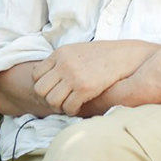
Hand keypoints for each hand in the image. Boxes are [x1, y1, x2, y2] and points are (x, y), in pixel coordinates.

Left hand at [30, 41, 156, 115]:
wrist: (124, 56)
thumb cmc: (102, 55)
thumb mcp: (77, 51)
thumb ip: (62, 61)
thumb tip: (50, 76)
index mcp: (60, 53)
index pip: (36, 75)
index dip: (43, 85)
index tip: (54, 89)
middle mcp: (64, 64)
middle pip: (40, 89)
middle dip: (47, 97)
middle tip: (59, 99)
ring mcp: (74, 76)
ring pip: (52, 100)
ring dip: (59, 106)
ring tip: (68, 104)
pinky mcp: (85, 88)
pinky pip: (68, 107)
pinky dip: (71, 110)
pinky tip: (78, 106)